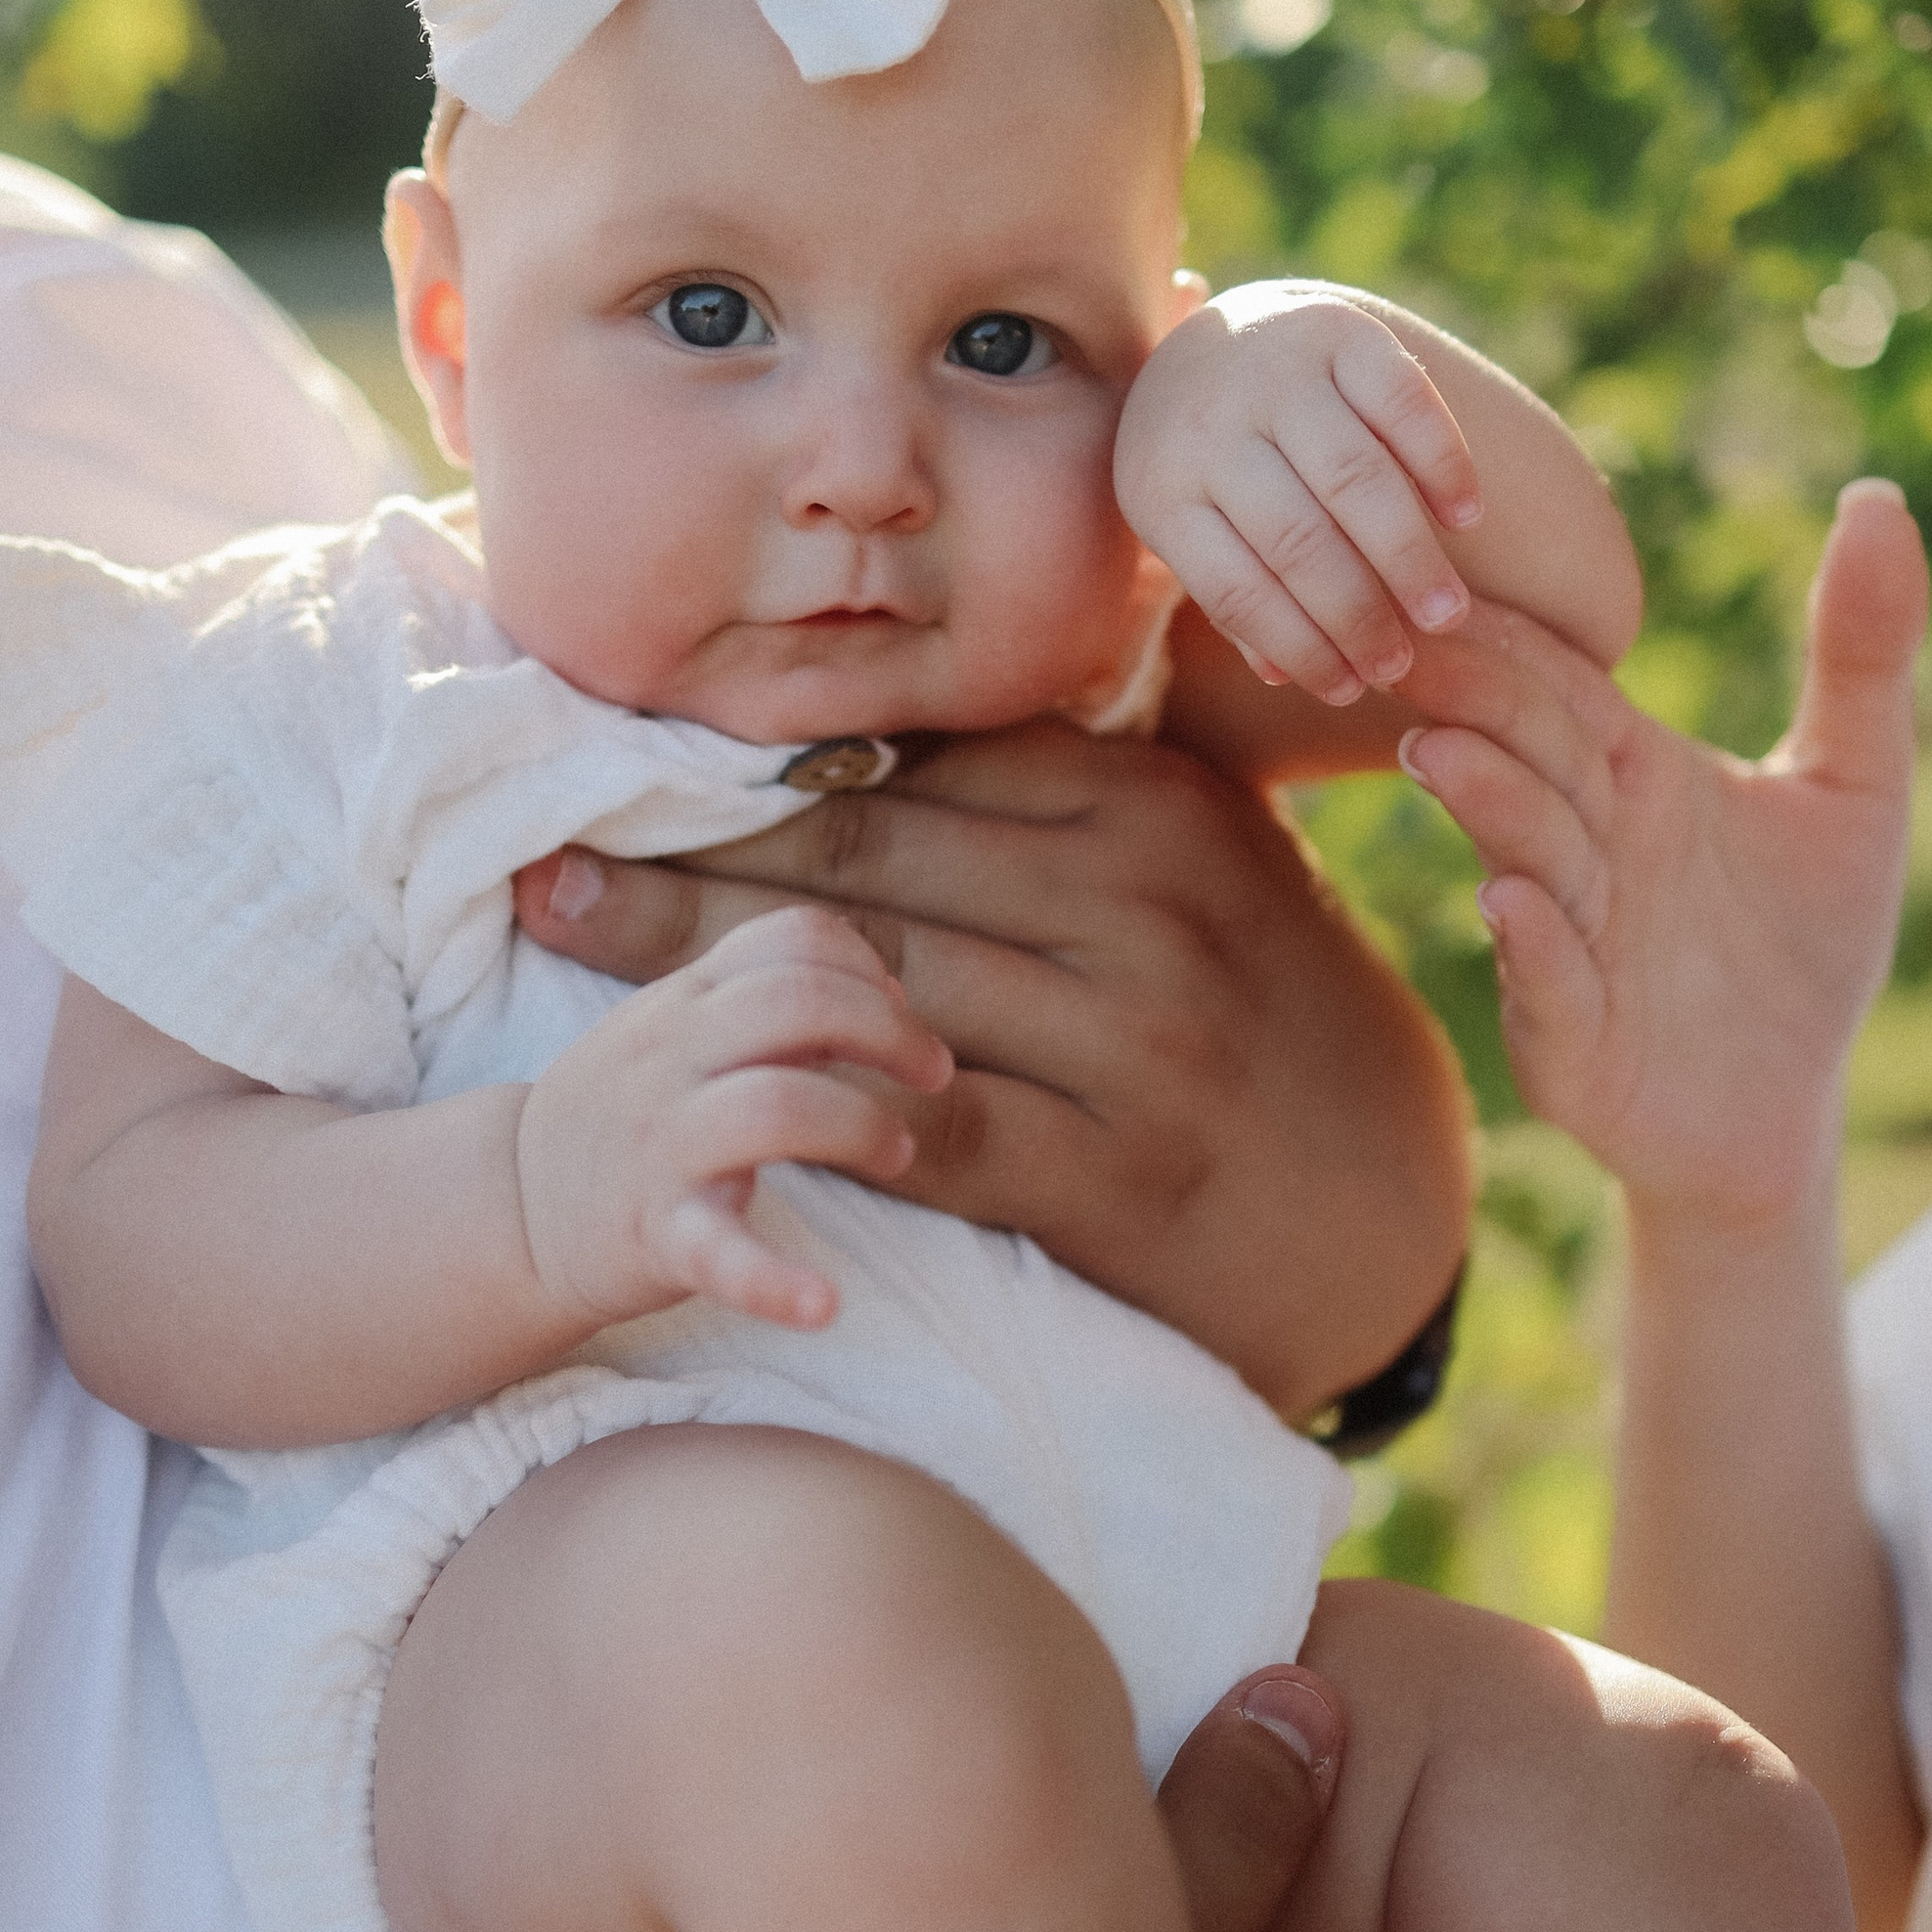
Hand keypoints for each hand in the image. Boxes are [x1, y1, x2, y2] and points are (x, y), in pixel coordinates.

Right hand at [514, 905, 949, 1334]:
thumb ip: (775, 998)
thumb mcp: (684, 1028)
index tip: (897, 1012)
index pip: (791, 938)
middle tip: (932, 1075)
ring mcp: (662, 1145)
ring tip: (896, 1155)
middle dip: (888, 1031)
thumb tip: (889, 989)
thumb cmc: (629, 1110)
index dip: (865, 967)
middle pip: (797, 1001)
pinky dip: (777, 1284)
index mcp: (687, 1001)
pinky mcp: (657, 1235)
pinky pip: (721, 1254)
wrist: (512, 1208)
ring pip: (778, 1105)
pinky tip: (823, 1305)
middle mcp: (672, 1057)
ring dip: (861, 1127)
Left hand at [517, 723, 1471, 1415]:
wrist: (1396, 1212)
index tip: (618, 743)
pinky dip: (806, 1116)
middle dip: (687, 845)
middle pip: (864, 855)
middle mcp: (1143, 902)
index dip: (751, 758)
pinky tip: (694, 1098)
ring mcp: (1135, 1041)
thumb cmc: (1269, 1018)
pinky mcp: (1119, 1177)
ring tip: (562, 929)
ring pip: (868, 983)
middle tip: (534, 831)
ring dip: (699, 964)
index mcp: (1151, 805)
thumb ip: (1072, 793)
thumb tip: (893, 719)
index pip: (913, 763)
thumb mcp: (1206, 867)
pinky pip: (927, 1135)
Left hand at [1114, 280, 1484, 706]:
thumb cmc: (1210, 467)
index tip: (1350, 690)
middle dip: (1359, 615)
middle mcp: (1210, 421)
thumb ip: (1233, 598)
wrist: (1218, 339)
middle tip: (1403, 663)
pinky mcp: (1337, 328)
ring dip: (1407, 555)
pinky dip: (1441, 463)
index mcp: (1160, 487)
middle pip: (1299, 541)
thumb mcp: (1191, 528)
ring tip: (1444, 615)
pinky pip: (1403, 402)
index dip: (1300, 648)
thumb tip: (1290, 678)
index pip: (1237, 590)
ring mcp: (1274, 367)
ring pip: (1354, 478)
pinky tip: (1466, 518)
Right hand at [1393, 483, 1929, 1231]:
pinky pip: (1546, 985)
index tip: (1443, 560)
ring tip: (1445, 755)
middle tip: (1410, 641)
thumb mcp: (1859, 786)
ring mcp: (1566, 943)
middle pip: (1526, 755)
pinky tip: (1512, 904)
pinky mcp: (1572, 1041)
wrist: (1784, 1113)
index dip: (1506, 632)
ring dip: (1487, 807)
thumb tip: (1879, 494)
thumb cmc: (1807, 943)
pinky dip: (1532, 948)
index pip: (1557, 682)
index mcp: (1634, 774)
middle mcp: (1584, 848)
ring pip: (1524, 857)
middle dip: (1473, 702)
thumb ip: (1862, 650)